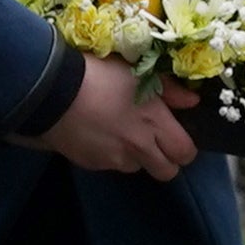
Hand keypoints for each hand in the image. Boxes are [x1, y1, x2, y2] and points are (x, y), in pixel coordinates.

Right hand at [24, 50, 198, 179]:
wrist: (52, 91)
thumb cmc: (98, 74)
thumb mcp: (137, 73)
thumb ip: (170, 91)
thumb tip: (192, 102)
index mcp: (154, 122)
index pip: (185, 152)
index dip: (184, 148)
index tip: (177, 138)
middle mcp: (138, 146)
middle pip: (167, 172)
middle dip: (166, 161)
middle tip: (156, 143)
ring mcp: (114, 158)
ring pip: (137, 168)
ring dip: (136, 156)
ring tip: (122, 134)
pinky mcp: (92, 164)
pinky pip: (110, 165)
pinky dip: (110, 155)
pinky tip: (100, 135)